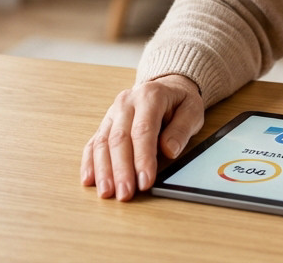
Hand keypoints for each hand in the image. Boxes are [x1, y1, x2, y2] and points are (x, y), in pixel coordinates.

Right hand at [81, 74, 204, 200]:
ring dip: (103, 170)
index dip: (143, 158)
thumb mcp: (192, 111)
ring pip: (102, 142)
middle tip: (125, 193)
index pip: (143, 130)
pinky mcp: (105, 124)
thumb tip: (169, 150)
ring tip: (107, 193)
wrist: (166, 88)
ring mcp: (112, 113)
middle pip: (119, 139)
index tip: (145, 181)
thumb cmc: (179, 102)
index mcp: (150, 96)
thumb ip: (182, 130)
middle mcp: (126, 102)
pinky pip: (93, 143)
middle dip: (121, 169)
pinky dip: (90, 162)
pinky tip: (89, 179)